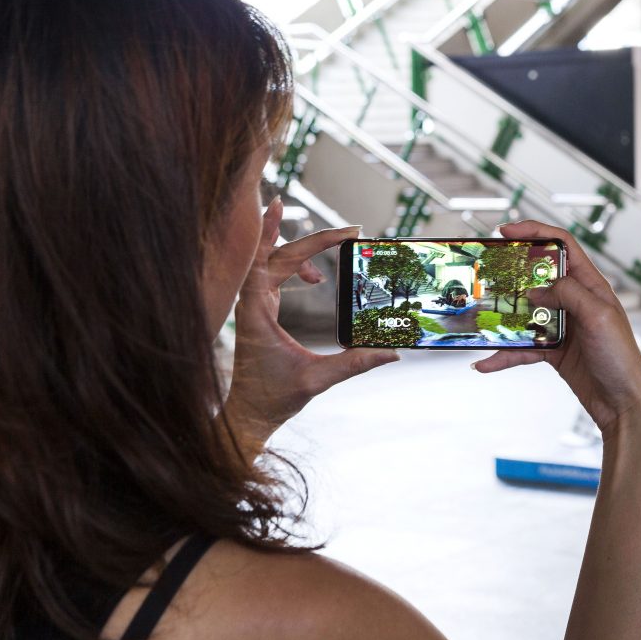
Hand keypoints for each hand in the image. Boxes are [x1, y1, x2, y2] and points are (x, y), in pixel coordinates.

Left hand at [224, 197, 399, 456]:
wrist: (248, 413)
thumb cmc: (273, 398)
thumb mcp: (317, 380)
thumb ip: (355, 364)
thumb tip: (392, 352)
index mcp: (255, 312)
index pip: (274, 261)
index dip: (300, 239)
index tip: (330, 226)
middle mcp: (251, 302)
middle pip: (278, 253)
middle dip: (314, 239)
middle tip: (349, 229)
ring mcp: (254, 303)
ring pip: (274, 259)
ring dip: (304, 249)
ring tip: (336, 245)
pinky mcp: (260, 309)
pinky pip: (274, 273)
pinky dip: (296, 266)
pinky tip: (316, 279)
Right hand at [472, 221, 640, 434]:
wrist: (624, 404)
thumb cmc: (621, 358)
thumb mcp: (598, 316)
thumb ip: (568, 294)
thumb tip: (536, 289)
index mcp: (592, 285)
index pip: (563, 245)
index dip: (535, 232)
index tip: (506, 231)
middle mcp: (577, 302)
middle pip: (538, 277)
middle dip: (511, 274)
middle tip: (487, 272)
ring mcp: (564, 326)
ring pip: (526, 313)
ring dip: (503, 317)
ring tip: (480, 318)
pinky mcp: (555, 351)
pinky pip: (524, 348)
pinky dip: (505, 355)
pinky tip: (486, 363)